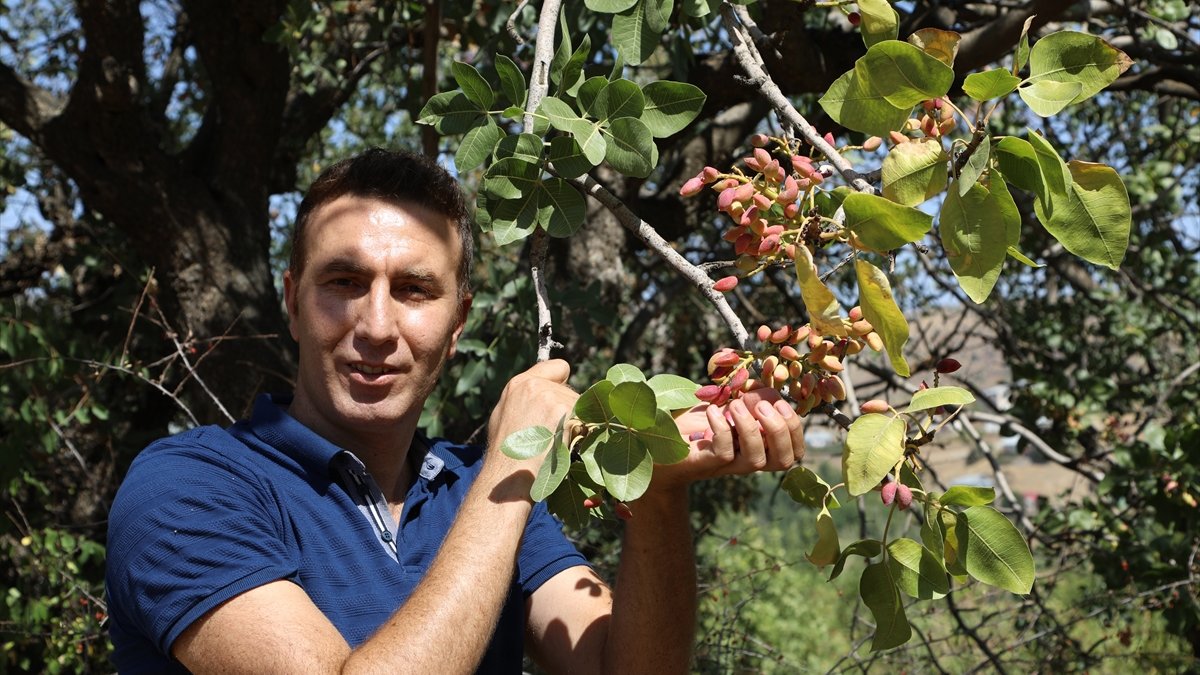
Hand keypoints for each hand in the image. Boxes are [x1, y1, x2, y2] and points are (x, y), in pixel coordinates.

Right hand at [484, 359, 578, 483]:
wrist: (509, 474)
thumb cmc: (506, 452)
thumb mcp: (504, 415)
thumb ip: (526, 398)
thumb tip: (546, 391)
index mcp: (519, 383)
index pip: (559, 367)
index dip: (563, 383)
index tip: (559, 400)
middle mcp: (535, 385)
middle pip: (572, 391)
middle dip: (568, 410)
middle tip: (552, 433)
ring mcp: (551, 397)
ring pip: (580, 406)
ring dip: (575, 424)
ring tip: (554, 442)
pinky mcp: (565, 412)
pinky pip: (585, 421)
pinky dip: (580, 434)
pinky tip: (563, 445)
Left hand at [648, 387, 804, 493]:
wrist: (656, 444)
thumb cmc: (694, 424)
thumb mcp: (726, 405)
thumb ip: (749, 397)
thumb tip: (767, 390)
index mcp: (758, 446)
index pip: (794, 451)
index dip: (795, 429)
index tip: (779, 402)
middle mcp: (747, 459)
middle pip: (783, 460)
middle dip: (780, 429)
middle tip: (759, 405)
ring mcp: (727, 465)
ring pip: (755, 459)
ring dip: (751, 427)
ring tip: (735, 405)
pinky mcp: (706, 463)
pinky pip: (723, 453)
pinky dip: (722, 428)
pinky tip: (713, 411)